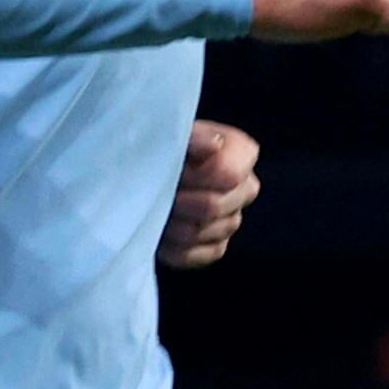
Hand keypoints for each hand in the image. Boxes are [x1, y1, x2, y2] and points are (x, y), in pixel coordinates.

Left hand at [159, 120, 260, 269]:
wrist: (142, 172)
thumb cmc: (160, 148)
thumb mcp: (172, 133)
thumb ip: (194, 136)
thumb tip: (213, 145)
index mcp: (242, 154)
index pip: (229, 174)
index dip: (195, 175)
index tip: (175, 169)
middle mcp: (245, 188)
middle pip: (214, 207)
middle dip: (179, 201)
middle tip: (158, 191)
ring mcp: (232, 220)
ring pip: (204, 232)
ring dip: (172, 223)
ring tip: (155, 208)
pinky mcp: (216, 247)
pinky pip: (199, 255)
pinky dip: (174, 247)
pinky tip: (160, 231)